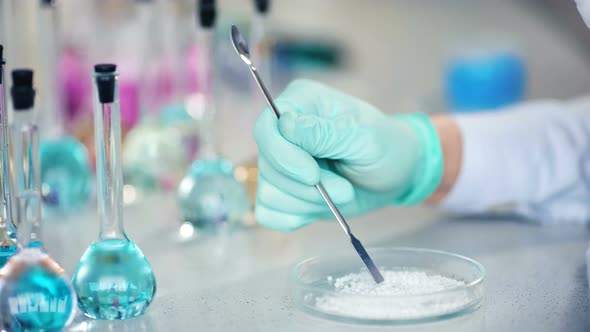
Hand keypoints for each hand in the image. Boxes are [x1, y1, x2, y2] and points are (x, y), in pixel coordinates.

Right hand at [254, 80, 442, 230]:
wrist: (396, 175)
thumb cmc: (385, 146)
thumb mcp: (363, 136)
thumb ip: (323, 131)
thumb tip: (283, 124)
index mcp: (300, 103)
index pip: (265, 128)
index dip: (283, 156)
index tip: (313, 176)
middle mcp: (283, 131)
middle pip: (267, 165)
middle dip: (306, 187)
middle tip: (344, 189)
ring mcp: (280, 162)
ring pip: (268, 193)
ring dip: (306, 203)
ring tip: (340, 193)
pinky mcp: (282, 190)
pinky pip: (269, 213)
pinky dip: (295, 217)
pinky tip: (319, 208)